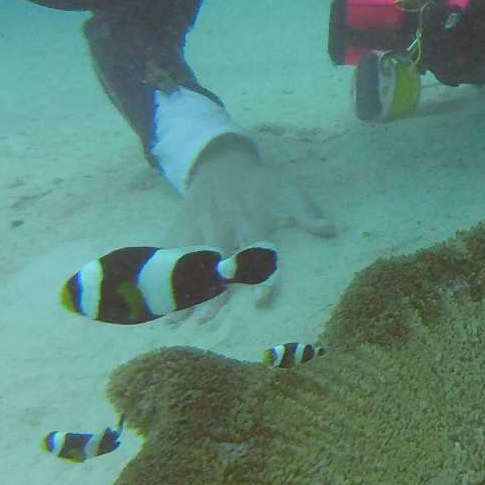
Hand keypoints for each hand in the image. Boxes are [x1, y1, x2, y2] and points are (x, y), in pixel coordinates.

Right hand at [166, 138, 332, 318]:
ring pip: (189, 264)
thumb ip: (307, 213)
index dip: (259, 276)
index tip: (259, 301)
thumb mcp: (288, 190)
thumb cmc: (261, 184)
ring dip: (182, 292)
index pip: (257, 252)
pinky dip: (158, 278)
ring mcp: (198, 229)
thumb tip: (331, 231)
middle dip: (211, 292)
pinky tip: (154, 302)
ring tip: (176, 321)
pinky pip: (167, 255)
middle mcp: (222, 226)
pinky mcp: (180, 230)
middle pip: (216, 263)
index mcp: (251, 220)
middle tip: (207, 320)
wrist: (221, 164)